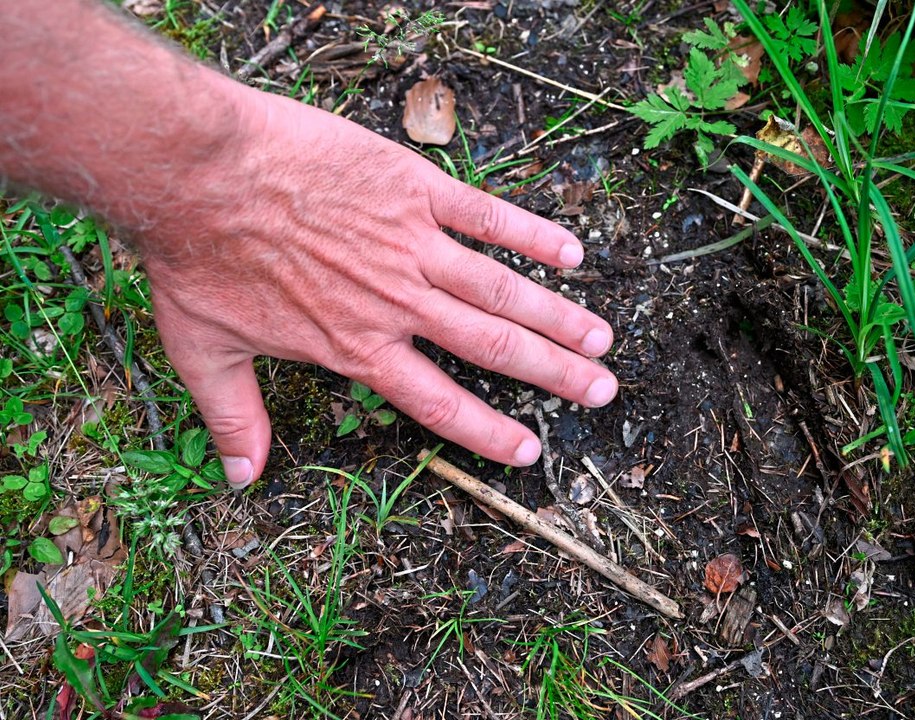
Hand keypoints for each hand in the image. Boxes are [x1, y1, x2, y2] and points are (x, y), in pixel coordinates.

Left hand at [141, 90, 616, 486]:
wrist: (196, 170)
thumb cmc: (198, 258)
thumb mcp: (205, 351)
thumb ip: (234, 418)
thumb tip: (240, 477)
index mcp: (357, 346)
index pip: (440, 403)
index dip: (490, 431)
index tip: (531, 448)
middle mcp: (398, 303)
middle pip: (494, 348)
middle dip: (554, 374)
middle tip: (602, 390)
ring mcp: (411, 244)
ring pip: (502, 289)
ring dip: (558, 316)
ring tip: (603, 337)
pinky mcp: (413, 189)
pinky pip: (486, 216)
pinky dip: (531, 235)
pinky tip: (571, 252)